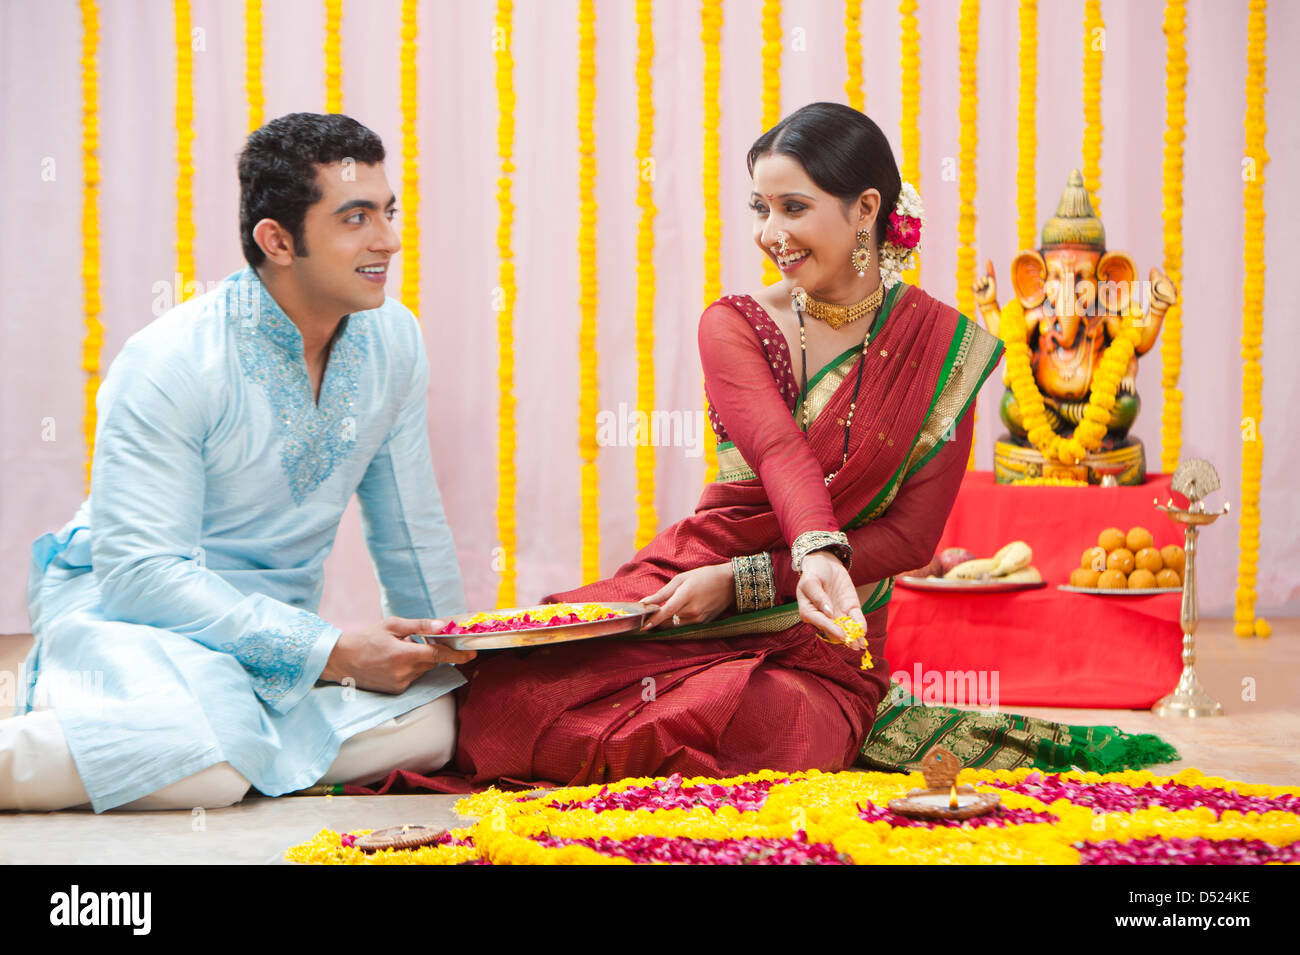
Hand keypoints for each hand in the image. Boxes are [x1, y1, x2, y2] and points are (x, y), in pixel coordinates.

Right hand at [320, 617, 475, 694]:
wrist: (340, 660)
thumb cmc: (366, 638)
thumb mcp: (392, 625)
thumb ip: (419, 625)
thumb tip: (442, 625)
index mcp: (404, 655)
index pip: (439, 655)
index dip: (458, 654)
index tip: (472, 653)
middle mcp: (404, 673)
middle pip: (431, 662)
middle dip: (430, 651)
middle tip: (415, 640)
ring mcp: (400, 684)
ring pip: (421, 670)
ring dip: (418, 660)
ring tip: (397, 651)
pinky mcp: (395, 691)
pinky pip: (412, 678)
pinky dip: (409, 669)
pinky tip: (393, 662)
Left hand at [640, 564, 735, 629]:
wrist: (730, 583)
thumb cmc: (704, 576)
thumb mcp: (681, 579)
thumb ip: (662, 593)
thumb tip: (645, 601)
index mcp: (686, 596)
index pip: (665, 613)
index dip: (652, 620)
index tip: (642, 626)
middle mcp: (692, 611)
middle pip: (668, 621)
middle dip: (657, 620)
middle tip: (647, 616)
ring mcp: (699, 619)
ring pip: (675, 626)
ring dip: (666, 622)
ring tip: (661, 614)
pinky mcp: (703, 623)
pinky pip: (685, 626)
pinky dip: (677, 622)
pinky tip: (675, 614)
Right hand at [796, 551, 866, 649]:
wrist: (825, 563)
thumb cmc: (813, 572)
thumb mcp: (811, 581)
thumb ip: (818, 597)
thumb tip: (828, 612)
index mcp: (809, 612)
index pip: (820, 623)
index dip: (831, 629)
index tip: (841, 635)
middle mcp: (824, 617)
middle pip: (834, 631)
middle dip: (844, 638)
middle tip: (854, 644)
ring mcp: (837, 614)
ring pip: (846, 628)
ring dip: (854, 637)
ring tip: (861, 644)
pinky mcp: (849, 608)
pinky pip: (855, 618)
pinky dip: (860, 625)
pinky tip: (864, 631)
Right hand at [972, 259, 996, 308]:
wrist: (987, 302)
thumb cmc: (992, 295)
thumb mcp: (993, 286)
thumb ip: (990, 280)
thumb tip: (984, 277)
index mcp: (991, 280)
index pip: (990, 271)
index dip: (989, 266)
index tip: (988, 260)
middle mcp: (985, 281)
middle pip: (983, 277)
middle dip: (985, 281)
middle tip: (986, 286)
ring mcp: (979, 284)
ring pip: (977, 280)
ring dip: (980, 285)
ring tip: (982, 290)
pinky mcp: (974, 288)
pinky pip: (973, 284)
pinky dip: (976, 287)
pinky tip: (978, 291)